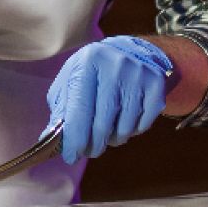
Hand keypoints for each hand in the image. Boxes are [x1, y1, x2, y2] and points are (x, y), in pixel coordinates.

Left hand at [45, 36, 172, 163]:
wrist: (129, 50)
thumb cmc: (92, 71)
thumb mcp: (70, 81)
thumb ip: (60, 110)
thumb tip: (51, 141)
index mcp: (88, 63)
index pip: (80, 111)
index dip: (74, 140)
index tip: (71, 156)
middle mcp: (115, 67)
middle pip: (102, 125)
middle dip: (93, 146)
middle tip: (89, 151)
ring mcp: (138, 76)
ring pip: (124, 129)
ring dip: (112, 139)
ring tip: (106, 130)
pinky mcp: (156, 86)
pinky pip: (142, 126)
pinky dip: (131, 131)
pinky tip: (124, 119)